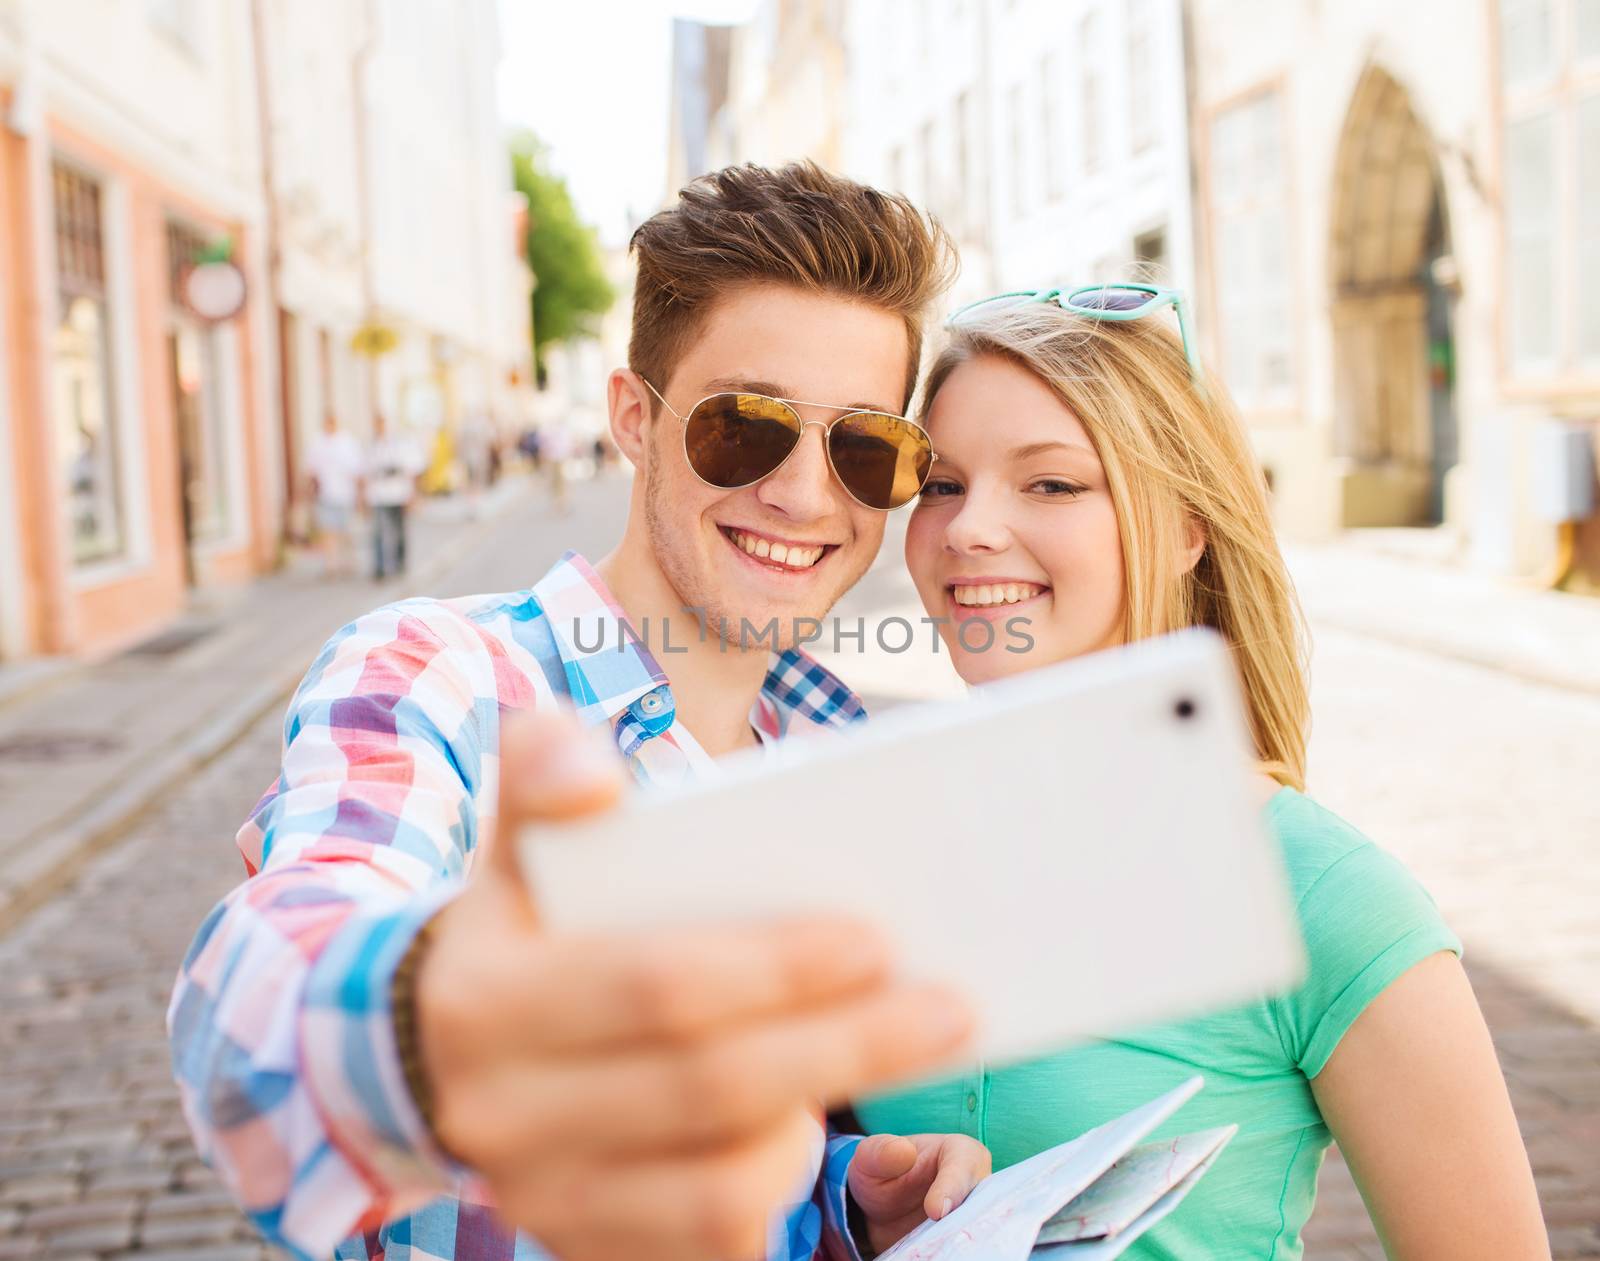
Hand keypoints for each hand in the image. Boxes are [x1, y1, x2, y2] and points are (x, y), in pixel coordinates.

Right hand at [415, 710, 974, 1260]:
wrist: (446, 1055)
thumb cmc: (524, 928)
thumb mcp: (518, 841)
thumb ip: (543, 769)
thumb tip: (589, 768)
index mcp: (486, 999)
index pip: (657, 986)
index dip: (777, 968)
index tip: (876, 938)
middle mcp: (501, 1115)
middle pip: (710, 1088)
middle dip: (846, 1046)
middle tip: (948, 1005)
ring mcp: (545, 1199)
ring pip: (720, 1187)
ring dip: (820, 1118)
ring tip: (890, 1050)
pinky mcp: (588, 1249)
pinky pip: (711, 1241)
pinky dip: (780, 1184)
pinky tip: (815, 1121)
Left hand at [848, 1133, 991, 1254]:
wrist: (879, 1211)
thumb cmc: (881, 1173)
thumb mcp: (870, 1158)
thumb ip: (882, 1151)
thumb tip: (904, 1152)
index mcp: (959, 1152)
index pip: (965, 1165)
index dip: (952, 1187)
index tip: (934, 1211)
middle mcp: (976, 1183)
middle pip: (984, 1201)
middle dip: (967, 1219)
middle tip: (944, 1237)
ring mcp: (975, 1213)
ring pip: (980, 1228)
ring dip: (961, 1241)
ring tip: (938, 1250)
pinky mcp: (967, 1238)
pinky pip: (972, 1248)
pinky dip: (956, 1252)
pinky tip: (936, 1256)